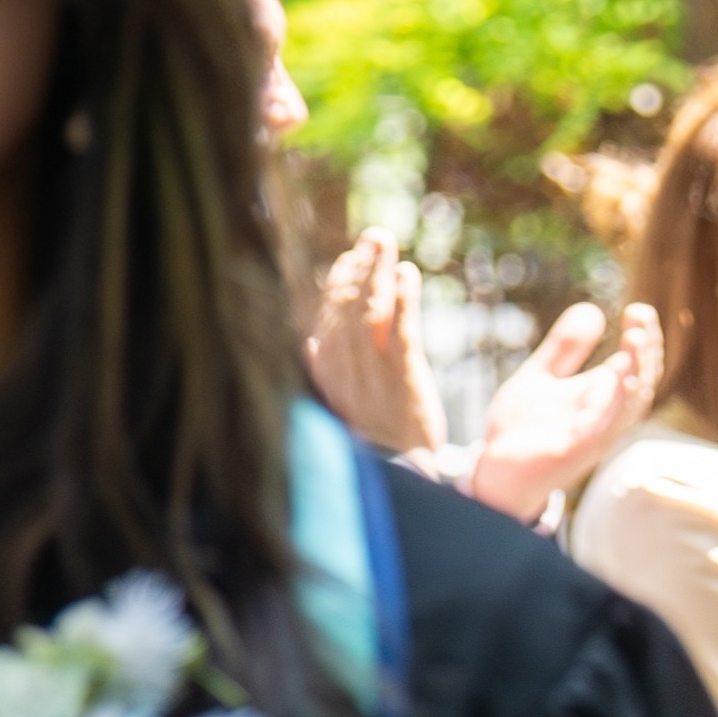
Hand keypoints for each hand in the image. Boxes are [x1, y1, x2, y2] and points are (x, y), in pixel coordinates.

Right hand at [307, 238, 441, 455]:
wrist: (402, 480)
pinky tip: (408, 274)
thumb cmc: (375, 442)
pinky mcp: (404, 381)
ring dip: (377, 273)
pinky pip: (402, 333)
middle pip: (348, 308)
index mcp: (328, 372)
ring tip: (385, 242)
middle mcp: (345, 369)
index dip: (341, 285)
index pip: (330, 318)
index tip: (352, 258)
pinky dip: (403, 300)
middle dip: (360, 268)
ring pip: (371, 313)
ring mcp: (373, 374)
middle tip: (375, 236)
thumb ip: (327, 372)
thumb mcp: (345, 405)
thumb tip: (309, 343)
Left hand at [463, 299, 663, 524]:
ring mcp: (595, 437)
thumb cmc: (522, 431)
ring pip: (631, 405)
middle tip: (642, 316)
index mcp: (602, 399)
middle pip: (642, 381)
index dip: (643, 338)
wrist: (493, 475)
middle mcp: (606, 418)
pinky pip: (604, 428)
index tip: (639, 309)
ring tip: (636, 338)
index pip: (636, 366)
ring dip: (638, 371)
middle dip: (647, 348)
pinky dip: (615, 404)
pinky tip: (617, 379)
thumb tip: (592, 309)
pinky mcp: (575, 452)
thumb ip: (565, 348)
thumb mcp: (540, 378)